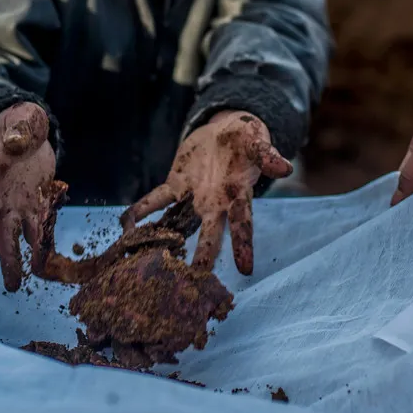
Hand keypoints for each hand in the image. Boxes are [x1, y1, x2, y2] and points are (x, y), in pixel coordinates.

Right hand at [0, 102, 58, 291]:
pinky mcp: (35, 207)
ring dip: (15, 260)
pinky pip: (38, 229)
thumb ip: (19, 129)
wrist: (27, 134)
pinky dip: (41, 246)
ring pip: (13, 237)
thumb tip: (16, 142)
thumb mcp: (21, 120)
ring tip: (16, 286)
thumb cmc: (19, 124)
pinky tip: (46, 265)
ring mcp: (15, 205)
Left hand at [121, 111, 292, 274]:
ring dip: (167, 240)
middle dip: (203, 256)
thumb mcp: (258, 141)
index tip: (246, 269)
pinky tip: (126, 222)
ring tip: (152, 262)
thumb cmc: (247, 138)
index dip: (244, 245)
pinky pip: (158, 199)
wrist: (225, 130)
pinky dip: (143, 209)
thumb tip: (285, 168)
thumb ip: (268, 155)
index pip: (243, 224)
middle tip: (195, 281)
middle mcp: (216, 203)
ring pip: (181, 224)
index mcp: (238, 195)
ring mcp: (194, 197)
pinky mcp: (176, 184)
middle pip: (210, 234)